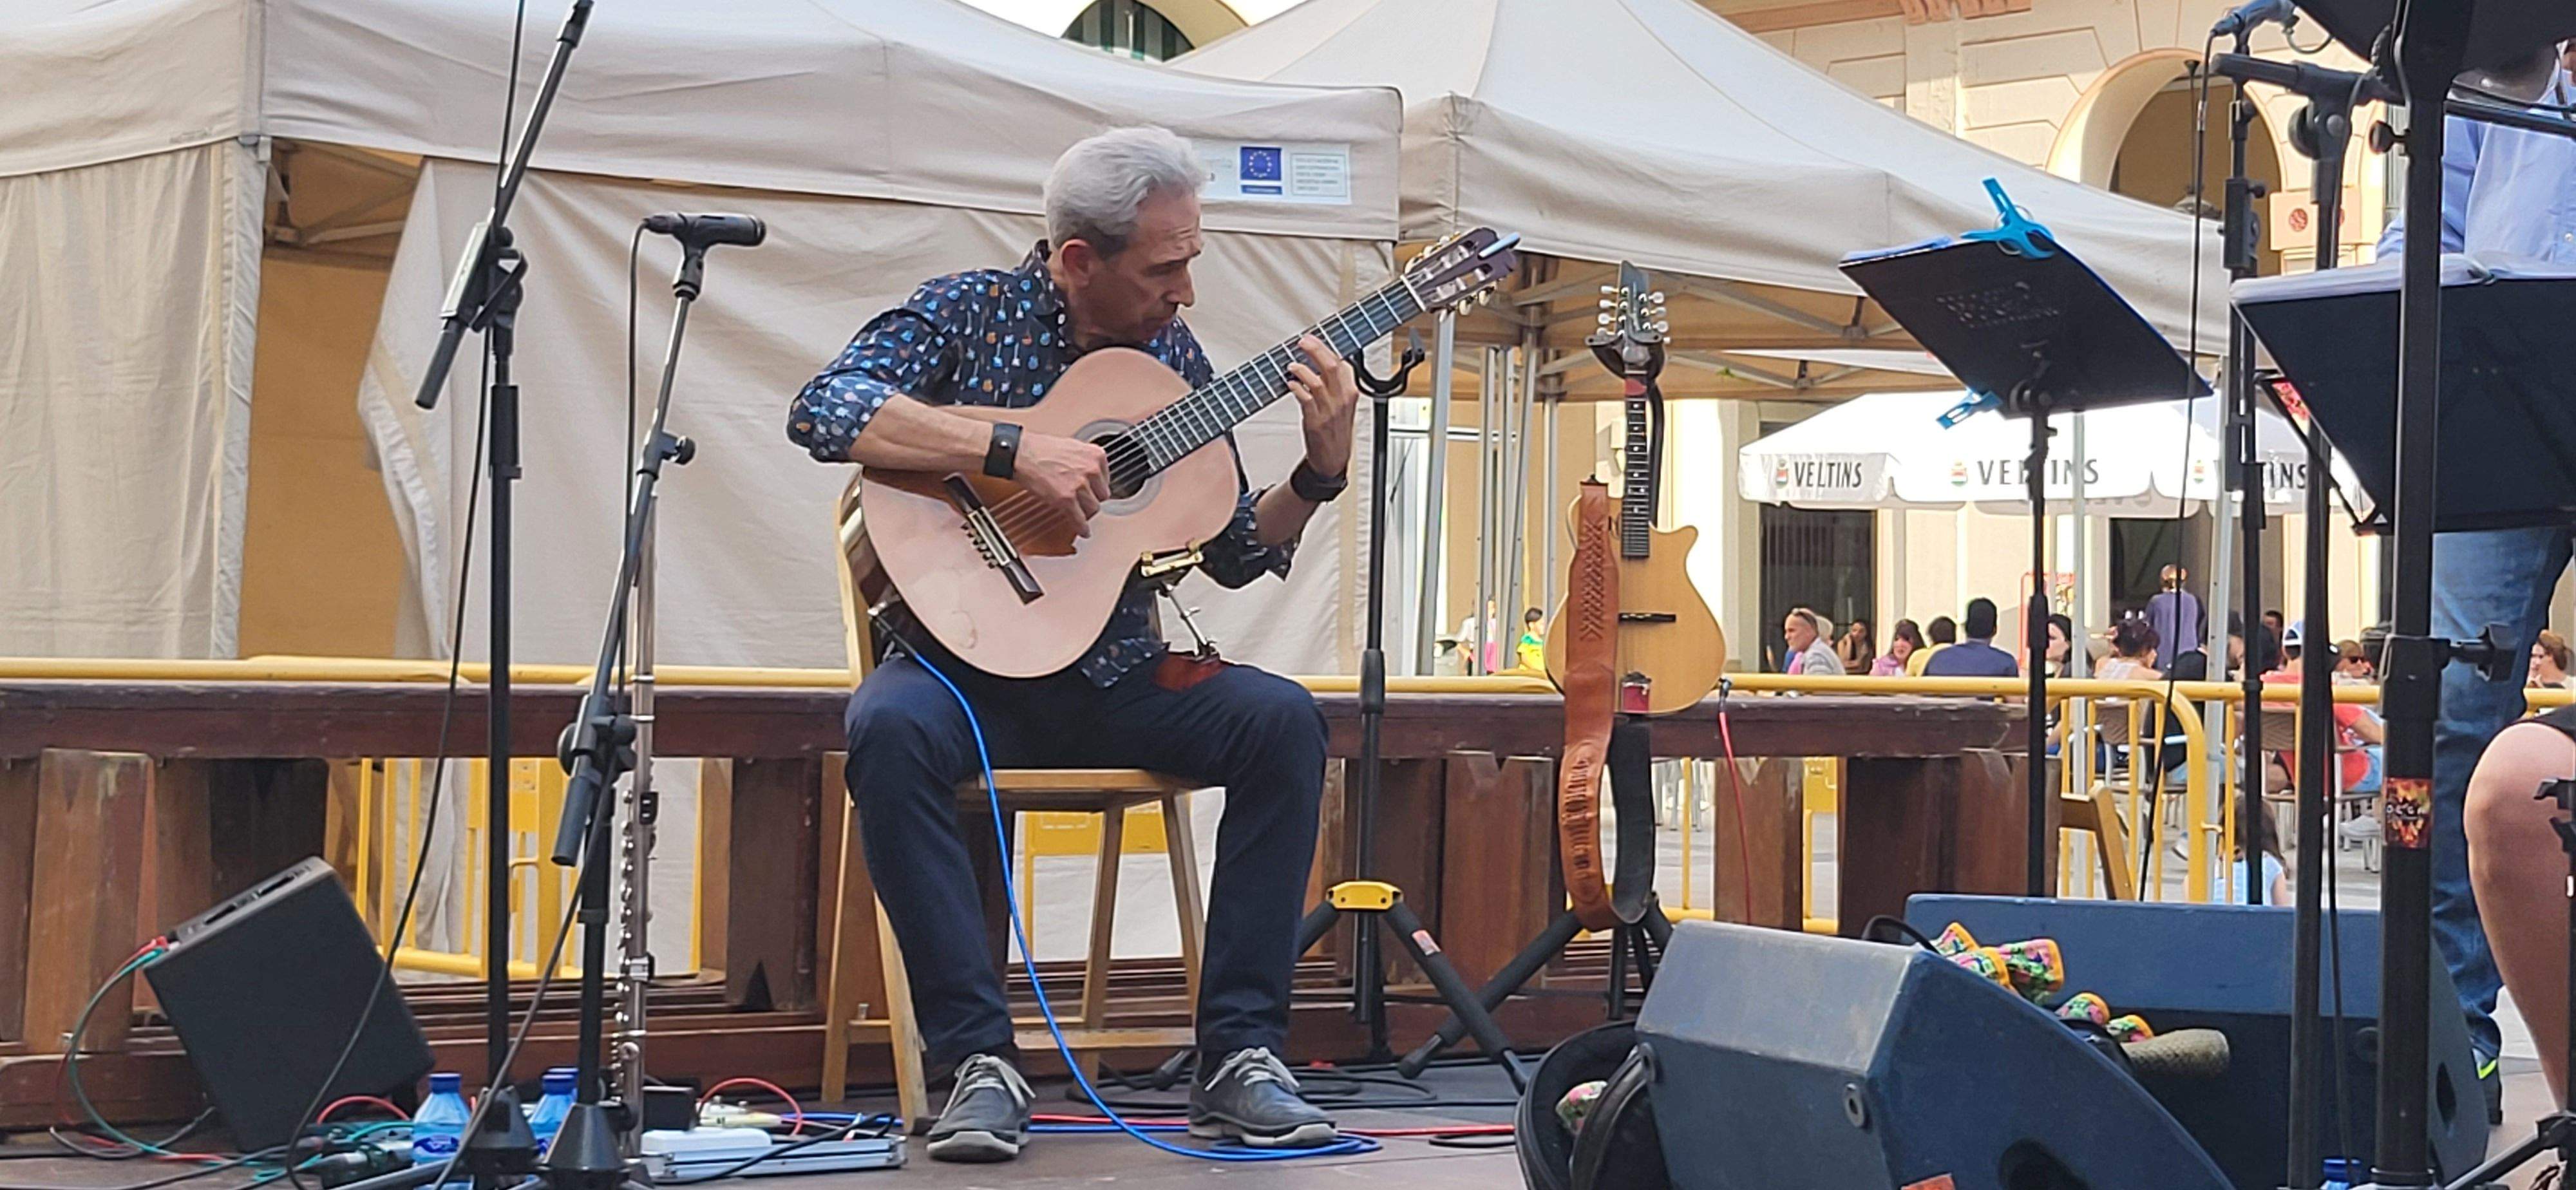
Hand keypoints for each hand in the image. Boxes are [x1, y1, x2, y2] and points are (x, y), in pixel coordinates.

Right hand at [1014, 433, 1110, 535]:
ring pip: (1093, 508)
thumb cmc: (1040, 449)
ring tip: (1080, 513)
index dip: (1097, 486)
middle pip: (1102, 495)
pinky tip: (1083, 530)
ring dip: (1086, 512)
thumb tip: (1089, 474)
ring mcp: (1080, 485)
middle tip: (1085, 502)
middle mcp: (1091, 470)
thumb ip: (1085, 461)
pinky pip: (1080, 519)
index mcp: (1095, 455)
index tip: (1093, 491)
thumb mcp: (1072, 447)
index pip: (1105, 479)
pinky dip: (1082, 528)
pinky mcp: (1067, 499)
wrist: (1021, 453)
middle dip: (1093, 499)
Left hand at [1287, 334, 1358, 482]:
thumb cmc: (1336, 430)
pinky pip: (1305, 399)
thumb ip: (1333, 383)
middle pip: (1331, 366)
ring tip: (1292, 366)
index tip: (1312, 338)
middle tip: (1302, 342)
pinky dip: (1296, 388)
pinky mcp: (1316, 420)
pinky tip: (1290, 384)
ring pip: (1317, 381)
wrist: (1333, 458)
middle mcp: (1341, 399)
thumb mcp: (1342, 404)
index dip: (1325, 348)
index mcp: (1350, 392)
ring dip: (1302, 370)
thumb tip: (1317, 362)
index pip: (1341, 363)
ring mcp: (1329, 409)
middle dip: (1315, 350)